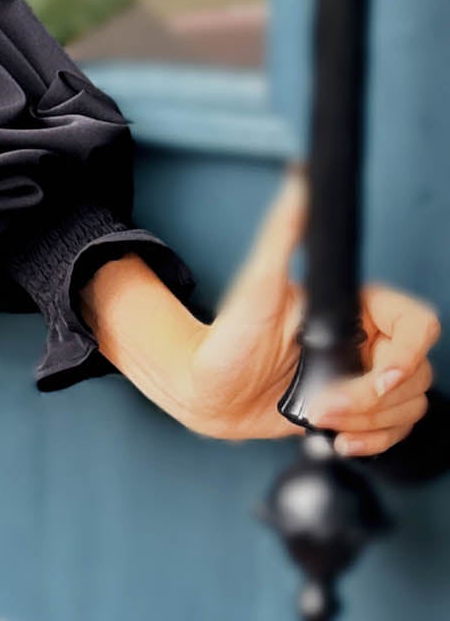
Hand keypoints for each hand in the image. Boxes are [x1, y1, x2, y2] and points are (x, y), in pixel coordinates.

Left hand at [181, 166, 439, 451]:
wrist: (203, 391)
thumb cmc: (223, 337)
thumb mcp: (254, 286)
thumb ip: (281, 234)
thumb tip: (300, 180)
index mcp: (353, 306)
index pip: (418, 324)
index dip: (406, 354)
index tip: (377, 374)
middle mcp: (364, 338)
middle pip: (417, 371)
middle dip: (374, 399)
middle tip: (324, 404)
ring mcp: (361, 374)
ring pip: (411, 402)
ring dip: (373, 422)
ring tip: (321, 418)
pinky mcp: (354, 408)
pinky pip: (396, 427)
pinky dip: (376, 440)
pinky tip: (341, 438)